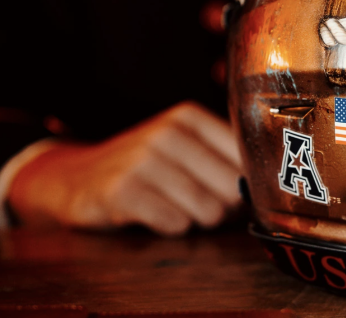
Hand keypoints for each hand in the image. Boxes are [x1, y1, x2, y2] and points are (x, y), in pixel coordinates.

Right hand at [7, 102, 242, 235]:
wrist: (77, 177)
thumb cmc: (147, 167)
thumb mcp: (184, 147)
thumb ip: (224, 157)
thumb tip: (268, 186)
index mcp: (189, 117)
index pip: (245, 158)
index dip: (246, 184)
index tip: (235, 191)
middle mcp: (167, 132)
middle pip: (231, 188)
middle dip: (224, 207)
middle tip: (201, 204)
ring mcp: (142, 159)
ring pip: (207, 210)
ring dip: (197, 219)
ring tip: (175, 206)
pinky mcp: (123, 191)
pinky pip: (176, 223)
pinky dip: (172, 227)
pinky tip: (155, 214)